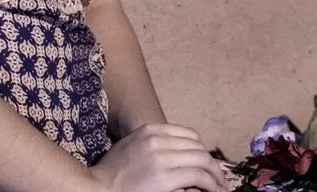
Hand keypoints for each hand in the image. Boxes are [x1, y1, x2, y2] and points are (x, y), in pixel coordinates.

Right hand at [88, 123, 230, 191]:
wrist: (98, 188)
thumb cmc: (113, 173)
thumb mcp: (132, 147)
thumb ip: (153, 144)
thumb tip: (178, 154)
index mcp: (149, 130)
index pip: (189, 135)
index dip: (201, 150)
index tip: (205, 164)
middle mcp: (157, 140)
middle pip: (198, 147)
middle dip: (211, 164)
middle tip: (217, 179)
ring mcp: (161, 159)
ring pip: (203, 160)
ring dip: (215, 175)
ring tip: (219, 188)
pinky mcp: (165, 178)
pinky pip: (199, 176)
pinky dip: (211, 184)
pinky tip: (213, 191)